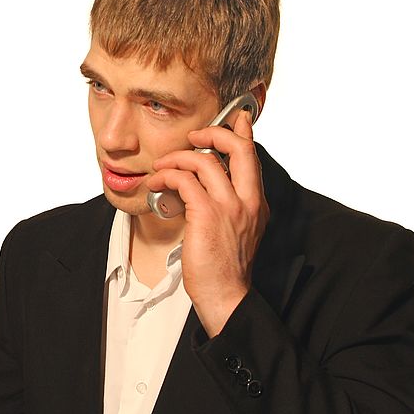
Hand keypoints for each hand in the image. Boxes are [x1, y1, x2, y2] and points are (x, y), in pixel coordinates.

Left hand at [147, 108, 268, 336]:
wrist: (225, 296)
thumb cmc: (224, 268)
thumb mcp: (236, 231)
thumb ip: (229, 206)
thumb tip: (208, 187)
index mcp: (256, 203)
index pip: (253, 157)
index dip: (243, 132)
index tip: (236, 117)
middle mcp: (248, 201)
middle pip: (239, 147)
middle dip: (215, 131)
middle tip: (195, 135)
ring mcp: (230, 207)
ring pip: (204, 160)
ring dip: (177, 158)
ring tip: (161, 167)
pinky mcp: (207, 215)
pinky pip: (185, 180)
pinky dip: (166, 176)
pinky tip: (156, 182)